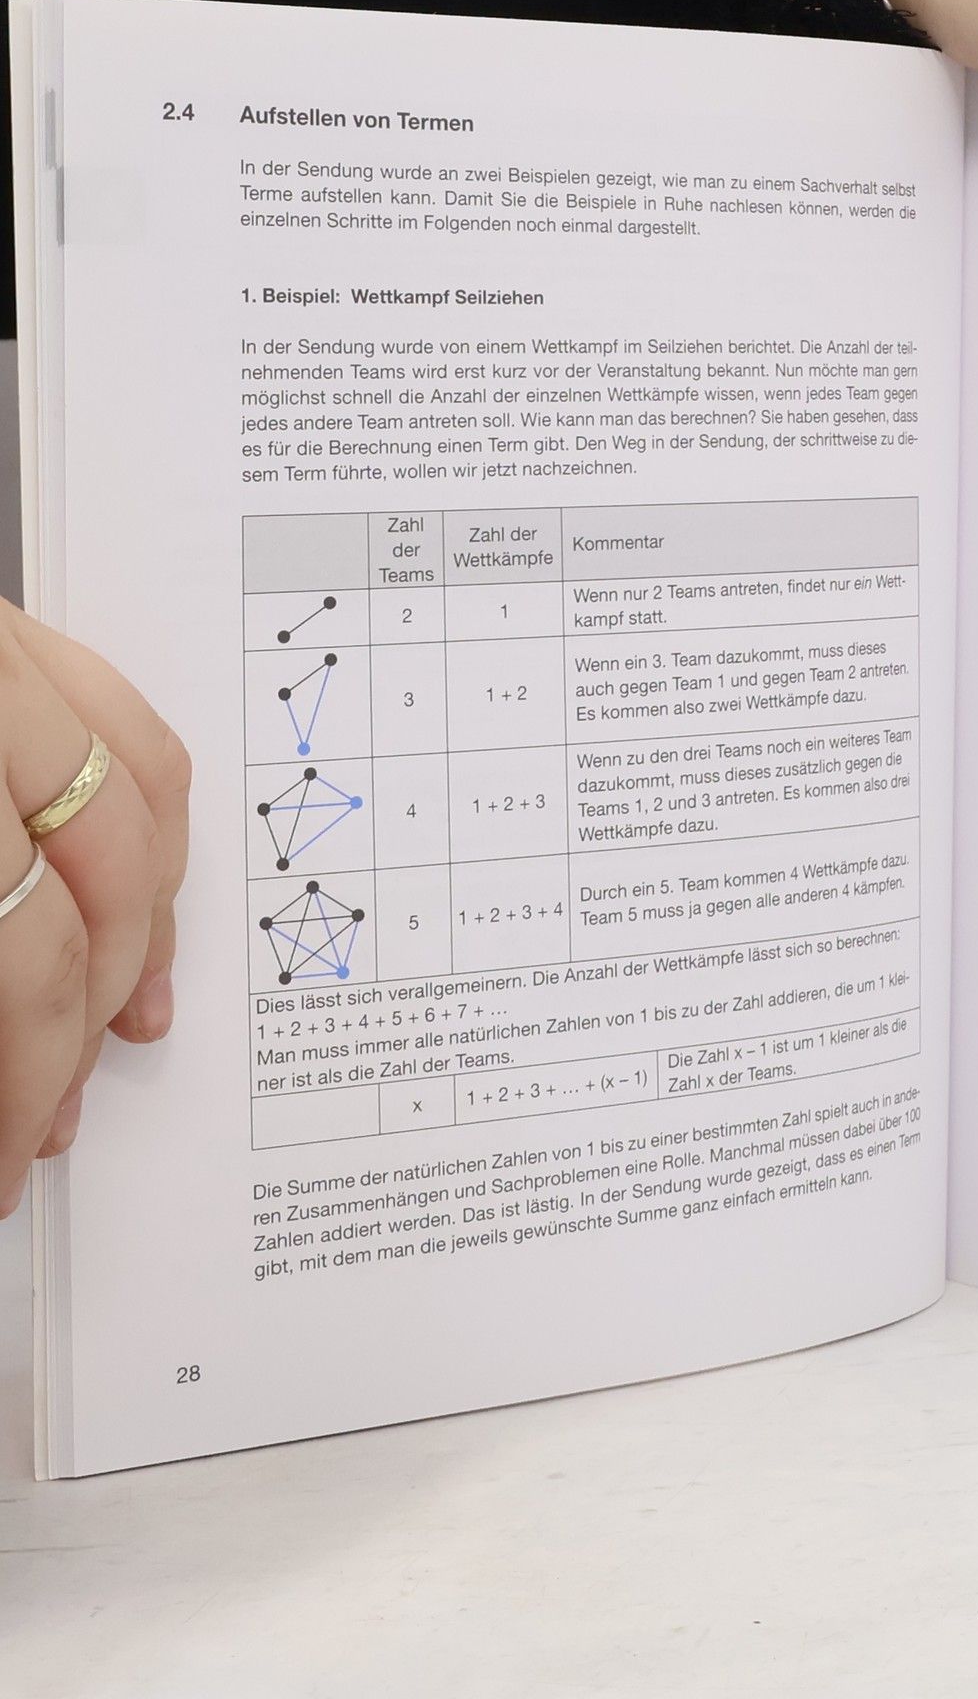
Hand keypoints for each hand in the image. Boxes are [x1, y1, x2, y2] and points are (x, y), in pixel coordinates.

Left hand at [0, 600, 189, 1215]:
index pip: (16, 953)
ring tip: (117, 1021)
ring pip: (140, 806)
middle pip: (87, 890)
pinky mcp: (11, 632)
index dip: (24, 1072)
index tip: (0, 1156)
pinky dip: (152, 819)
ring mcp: (6, 652)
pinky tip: (135, 887)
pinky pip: (129, 722)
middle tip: (44, 1113)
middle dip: (78, 1025)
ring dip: (141, 932)